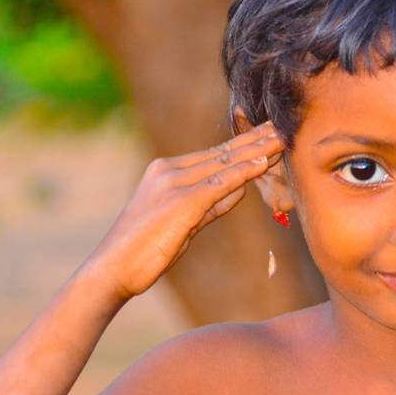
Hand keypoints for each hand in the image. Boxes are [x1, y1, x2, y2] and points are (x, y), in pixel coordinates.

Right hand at [82, 121, 285, 303]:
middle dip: (255, 139)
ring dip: (257, 149)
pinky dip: (245, 171)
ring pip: (225, 163)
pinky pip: (221, 182)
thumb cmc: (145, 251)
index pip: (215, 154)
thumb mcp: (184, 222)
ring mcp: (174, 184)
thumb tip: (240, 190)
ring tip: (283, 137)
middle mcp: (169, 171)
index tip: (267, 133)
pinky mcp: (181, 202)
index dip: (244, 143)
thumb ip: (212, 203)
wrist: (112, 269)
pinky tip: (265, 161)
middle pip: (223, 152)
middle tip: (282, 125)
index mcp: (165, 171)